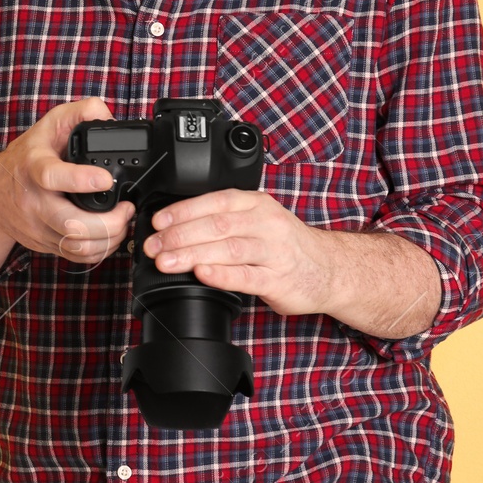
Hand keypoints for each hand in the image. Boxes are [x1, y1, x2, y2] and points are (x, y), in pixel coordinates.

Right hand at [0, 97, 136, 268]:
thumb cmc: (27, 157)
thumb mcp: (50, 124)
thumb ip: (81, 112)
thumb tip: (108, 116)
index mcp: (34, 167)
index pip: (53, 177)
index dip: (81, 180)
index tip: (106, 179)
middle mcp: (34, 201)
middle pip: (72, 225)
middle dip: (110, 223)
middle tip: (126, 208)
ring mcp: (39, 226)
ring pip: (78, 246)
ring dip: (110, 239)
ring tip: (122, 221)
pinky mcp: (45, 243)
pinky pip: (77, 256)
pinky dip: (101, 251)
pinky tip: (110, 235)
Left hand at [139, 188, 336, 315]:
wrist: (328, 269)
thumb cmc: (284, 244)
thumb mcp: (258, 219)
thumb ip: (223, 219)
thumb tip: (173, 226)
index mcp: (256, 204)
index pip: (215, 202)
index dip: (182, 211)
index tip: (157, 222)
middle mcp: (266, 224)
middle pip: (216, 226)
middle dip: (179, 236)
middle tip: (153, 247)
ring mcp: (274, 252)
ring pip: (228, 249)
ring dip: (192, 255)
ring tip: (166, 262)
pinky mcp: (279, 280)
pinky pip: (246, 276)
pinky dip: (221, 275)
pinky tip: (202, 274)